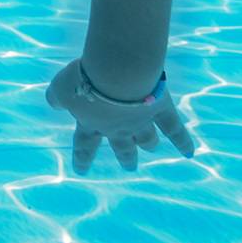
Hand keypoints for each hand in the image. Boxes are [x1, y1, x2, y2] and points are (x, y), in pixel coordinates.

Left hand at [46, 57, 194, 173]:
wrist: (117, 72)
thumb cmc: (85, 79)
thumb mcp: (61, 85)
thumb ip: (55, 96)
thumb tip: (52, 101)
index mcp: (93, 124)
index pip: (85, 145)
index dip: (83, 158)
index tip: (81, 170)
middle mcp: (118, 128)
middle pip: (122, 147)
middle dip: (125, 157)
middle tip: (128, 167)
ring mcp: (141, 122)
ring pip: (146, 139)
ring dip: (147, 144)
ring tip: (150, 148)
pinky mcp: (161, 112)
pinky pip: (175, 129)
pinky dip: (183, 141)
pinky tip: (189, 152)